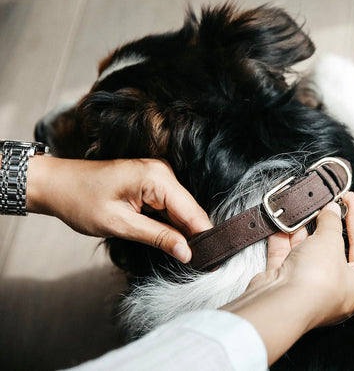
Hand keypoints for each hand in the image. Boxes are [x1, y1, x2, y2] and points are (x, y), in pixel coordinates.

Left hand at [26, 156, 211, 261]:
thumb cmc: (80, 201)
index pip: (192, 211)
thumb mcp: (120, 224)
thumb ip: (158, 237)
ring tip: (196, 257)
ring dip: (186, 231)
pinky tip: (177, 241)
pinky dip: (174, 223)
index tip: (215, 261)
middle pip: (190, 210)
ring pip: (182, 209)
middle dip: (198, 236)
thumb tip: (188, 252)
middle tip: (207, 264)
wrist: (55, 184)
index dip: (205, 237)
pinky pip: (171, 205)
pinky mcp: (153, 182)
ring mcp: (158, 175)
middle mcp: (162, 171)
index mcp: (156, 177)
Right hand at [221, 192, 353, 364]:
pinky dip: (284, 240)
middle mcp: (337, 290)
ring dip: (304, 230)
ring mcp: (310, 288)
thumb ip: (332, 222)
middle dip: (327, 224)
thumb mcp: (331, 241)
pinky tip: (283, 223)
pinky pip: (287, 257)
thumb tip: (331, 210)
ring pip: (308, 252)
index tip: (349, 198)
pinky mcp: (286, 285)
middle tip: (325, 203)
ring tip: (303, 210)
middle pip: (335, 248)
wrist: (280, 303)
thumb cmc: (316, 282)